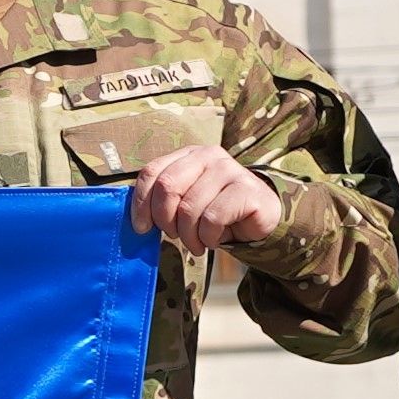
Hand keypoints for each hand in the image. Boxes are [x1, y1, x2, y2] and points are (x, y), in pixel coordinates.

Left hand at [126, 144, 286, 257]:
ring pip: (189, 208)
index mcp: (189, 155)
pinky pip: (212, 219)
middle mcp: (208, 156)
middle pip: (167, 187)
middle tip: (174, 236)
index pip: (152, 172)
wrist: (260, 218)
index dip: (141, 202)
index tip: (142, 228)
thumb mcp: (187, 202)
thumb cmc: (217, 212)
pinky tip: (214, 239)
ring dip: (188, 236)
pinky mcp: (246, 189)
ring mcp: (229, 170)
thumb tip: (137, 220)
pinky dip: (208, 237)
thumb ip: (164, 201)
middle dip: (165, 220)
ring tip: (197, 243)